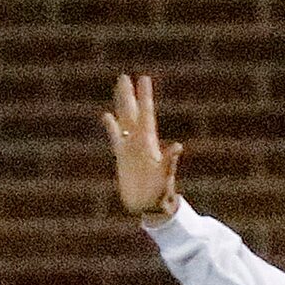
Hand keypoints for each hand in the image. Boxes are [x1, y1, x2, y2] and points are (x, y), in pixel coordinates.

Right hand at [102, 74, 182, 221]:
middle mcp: (140, 143)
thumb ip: (170, 161)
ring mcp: (131, 148)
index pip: (147, 115)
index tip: (143, 80)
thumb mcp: (166, 177)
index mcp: (150, 144)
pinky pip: (116, 138)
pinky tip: (107, 115)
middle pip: (133, 114)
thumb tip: (178, 146)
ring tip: (118, 89)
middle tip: (125, 77)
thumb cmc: (161, 194)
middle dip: (129, 96)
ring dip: (121, 106)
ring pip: (124, 122)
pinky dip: (111, 127)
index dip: (145, 97)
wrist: (150, 208)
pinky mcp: (122, 157)